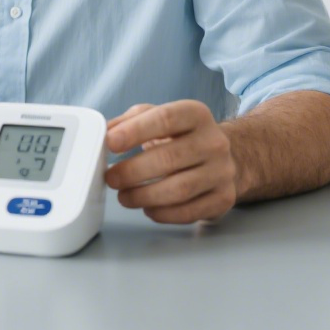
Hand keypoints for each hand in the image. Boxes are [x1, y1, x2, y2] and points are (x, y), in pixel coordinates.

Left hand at [104, 101, 237, 223]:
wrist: (224, 156)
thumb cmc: (181, 136)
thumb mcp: (157, 117)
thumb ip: (129, 121)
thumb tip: (104, 134)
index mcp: (196, 115)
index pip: (166, 119)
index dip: (135, 131)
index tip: (110, 143)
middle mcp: (214, 142)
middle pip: (170, 158)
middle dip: (133, 171)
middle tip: (111, 178)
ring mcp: (222, 172)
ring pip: (180, 189)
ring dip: (144, 196)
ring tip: (124, 197)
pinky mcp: (223, 198)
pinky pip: (190, 211)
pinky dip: (164, 214)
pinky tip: (147, 208)